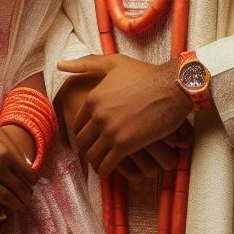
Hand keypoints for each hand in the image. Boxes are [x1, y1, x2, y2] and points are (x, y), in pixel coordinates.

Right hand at [0, 109, 35, 219]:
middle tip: (29, 200)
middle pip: (19, 188)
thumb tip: (27, 164)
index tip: (33, 184)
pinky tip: (1, 214)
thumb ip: (12, 146)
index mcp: (5, 152)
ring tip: (19, 208)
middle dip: (26, 195)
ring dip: (16, 206)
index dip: (33, 181)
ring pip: (6, 200)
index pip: (27, 173)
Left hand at [57, 54, 193, 177]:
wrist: (173, 86)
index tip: (88, 139)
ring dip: (96, 161)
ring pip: (93, 156)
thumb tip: (59, 64)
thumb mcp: (114, 63)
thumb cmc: (145, 74)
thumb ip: (86, 64)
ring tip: (102, 163)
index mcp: (93, 98)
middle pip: (82, 142)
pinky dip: (106, 170)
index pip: (77, 125)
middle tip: (95, 153)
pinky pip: (107, 165)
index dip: (81, 134)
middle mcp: (98, 115)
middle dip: (87, 149)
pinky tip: (110, 170)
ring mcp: (111, 131)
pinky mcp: (125, 145)